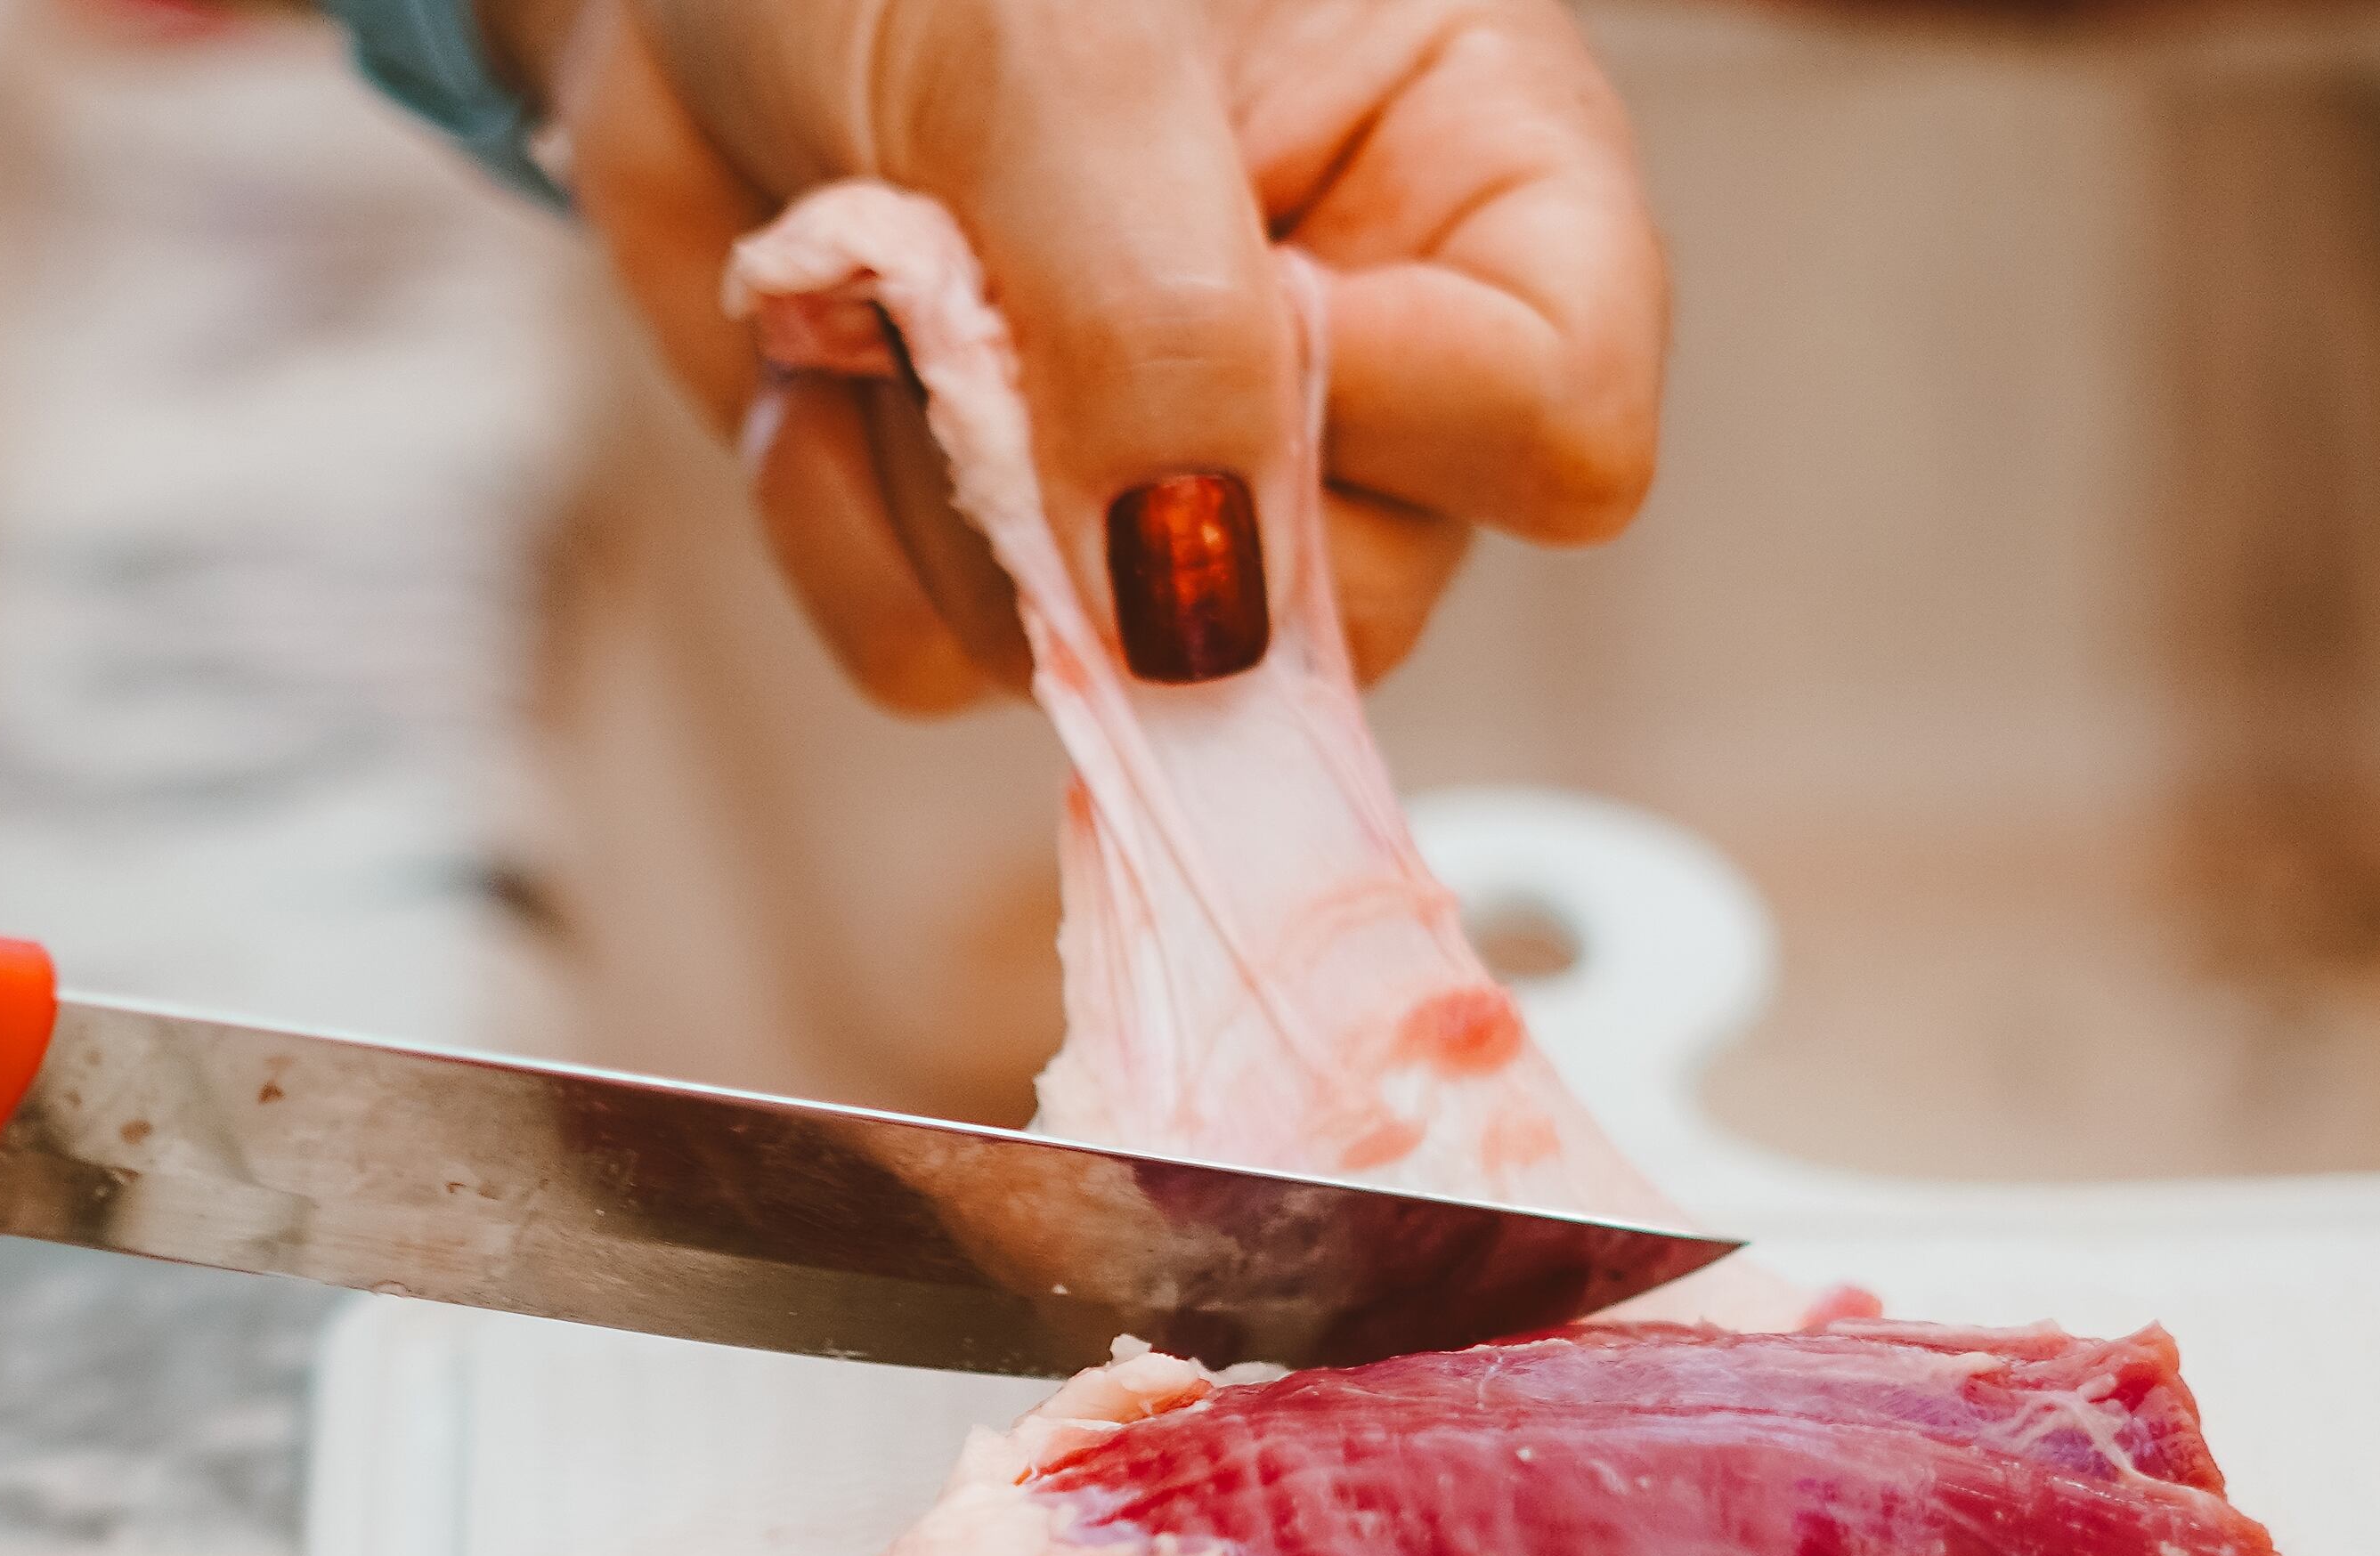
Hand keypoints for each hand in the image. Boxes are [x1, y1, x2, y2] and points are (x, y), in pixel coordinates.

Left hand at [506, 0, 1665, 710]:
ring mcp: (1169, 474)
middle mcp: (1353, 352)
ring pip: (1124, 671)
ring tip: (885, 287)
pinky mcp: (996, 543)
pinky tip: (819, 365)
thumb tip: (1203, 622)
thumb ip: (1159, 325)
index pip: (1560, 433)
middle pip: (1344, 613)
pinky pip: (940, 667)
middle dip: (1127, 500)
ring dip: (951, 498)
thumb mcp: (1063, 55)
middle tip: (986, 312)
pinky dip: (844, 534)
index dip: (1402, 425)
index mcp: (1468, 171)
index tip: (1240, 305)